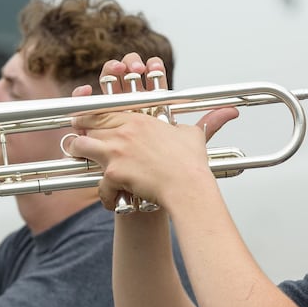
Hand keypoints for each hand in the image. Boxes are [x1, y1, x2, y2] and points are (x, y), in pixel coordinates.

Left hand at [65, 54, 235, 211]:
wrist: (188, 187)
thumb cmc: (191, 163)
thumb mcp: (194, 136)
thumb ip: (205, 122)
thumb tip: (228, 113)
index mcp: (138, 119)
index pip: (105, 108)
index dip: (91, 112)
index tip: (85, 116)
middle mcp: (124, 131)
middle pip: (87, 123)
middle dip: (80, 130)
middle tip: (80, 140)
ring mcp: (116, 150)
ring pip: (80, 145)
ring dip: (79, 154)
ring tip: (82, 163)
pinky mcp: (114, 172)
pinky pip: (97, 183)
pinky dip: (103, 193)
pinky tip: (112, 199)